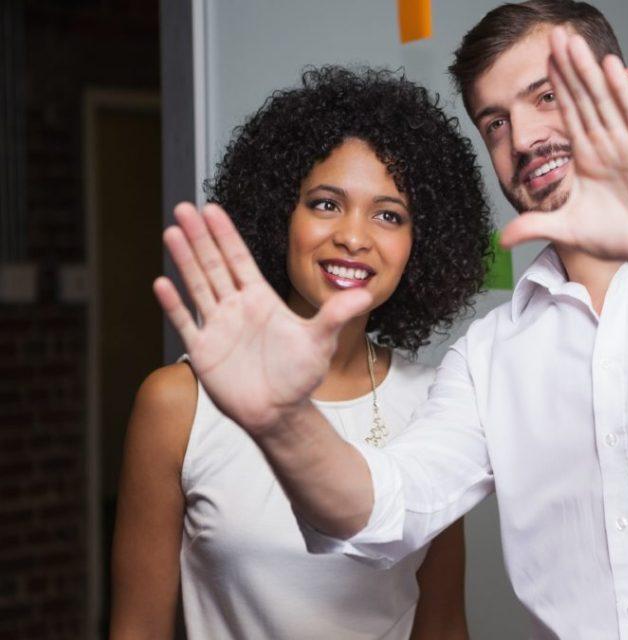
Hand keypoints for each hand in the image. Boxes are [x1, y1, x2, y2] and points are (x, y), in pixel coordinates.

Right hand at [154, 203, 371, 435]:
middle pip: (214, 264)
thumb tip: (366, 293)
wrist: (280, 412)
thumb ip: (336, 315)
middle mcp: (236, 307)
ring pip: (197, 285)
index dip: (226, 234)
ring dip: (184, 260)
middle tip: (184, 208)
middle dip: (199, 237)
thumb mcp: (321, 341)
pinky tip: (161, 283)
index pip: (240, 259)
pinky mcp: (204, 350)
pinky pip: (186, 322)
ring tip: (171, 232)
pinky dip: (174, 304)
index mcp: (261, 299)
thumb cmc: (300, 376)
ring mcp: (218, 326)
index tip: (211, 208)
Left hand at [501, 27, 627, 269]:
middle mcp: (607, 144)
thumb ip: (537, 227)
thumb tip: (501, 239)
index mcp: (588, 157)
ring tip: (575, 41)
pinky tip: (609, 65)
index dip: (557, 87)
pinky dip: (621, 89)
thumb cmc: (621, 237)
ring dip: (589, 69)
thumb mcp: (569, 230)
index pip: (568, 113)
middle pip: (583, 97)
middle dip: (569, 66)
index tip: (544, 59)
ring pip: (603, 98)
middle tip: (555, 34)